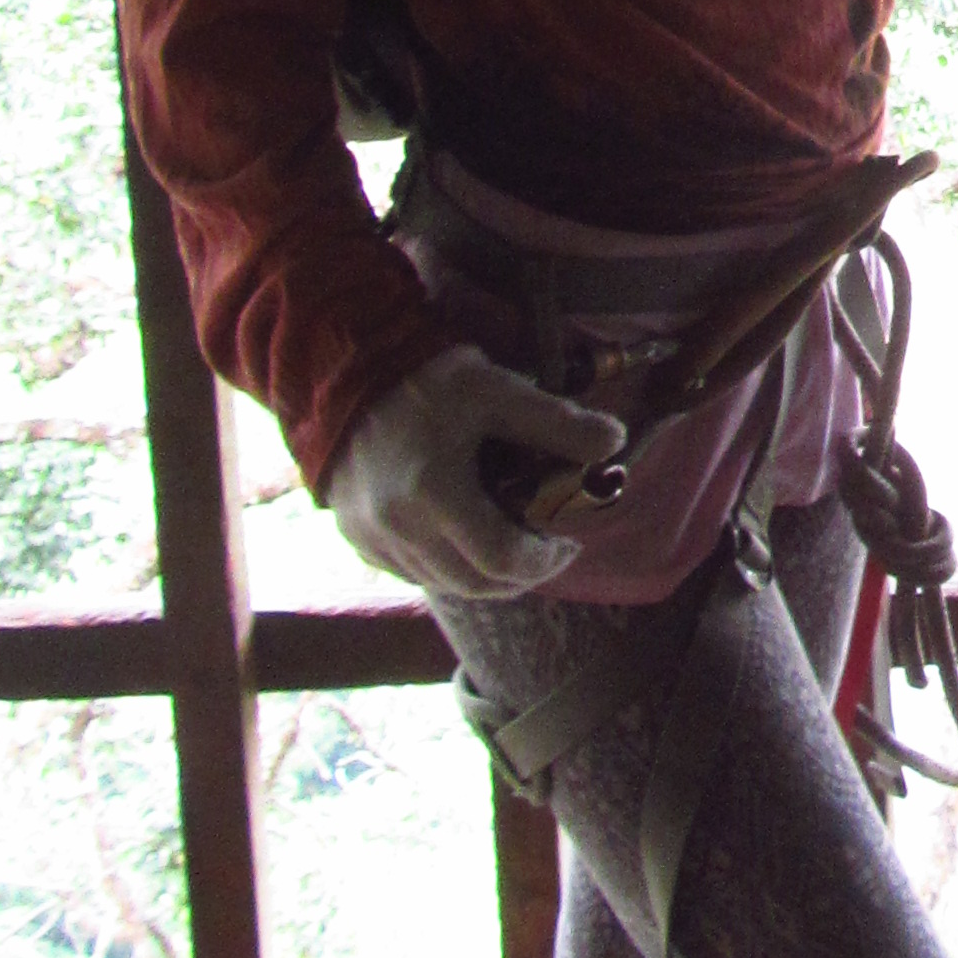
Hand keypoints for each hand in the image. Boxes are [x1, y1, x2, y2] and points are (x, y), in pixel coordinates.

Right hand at [325, 344, 629, 601]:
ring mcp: (371, 538)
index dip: (545, 561)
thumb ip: (557, 422)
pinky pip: (410, 572)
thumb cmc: (426, 380)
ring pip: (443, 584)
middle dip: (520, 575)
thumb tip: (614, 442)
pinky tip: (463, 538)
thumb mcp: (497, 390)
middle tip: (545, 549)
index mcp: (435, 494)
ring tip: (510, 544)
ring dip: (484, 575)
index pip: (502, 560)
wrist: (343, 373)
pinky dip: (445, 566)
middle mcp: (398, 528)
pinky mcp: (355, 537)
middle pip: (475, 584)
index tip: (567, 543)